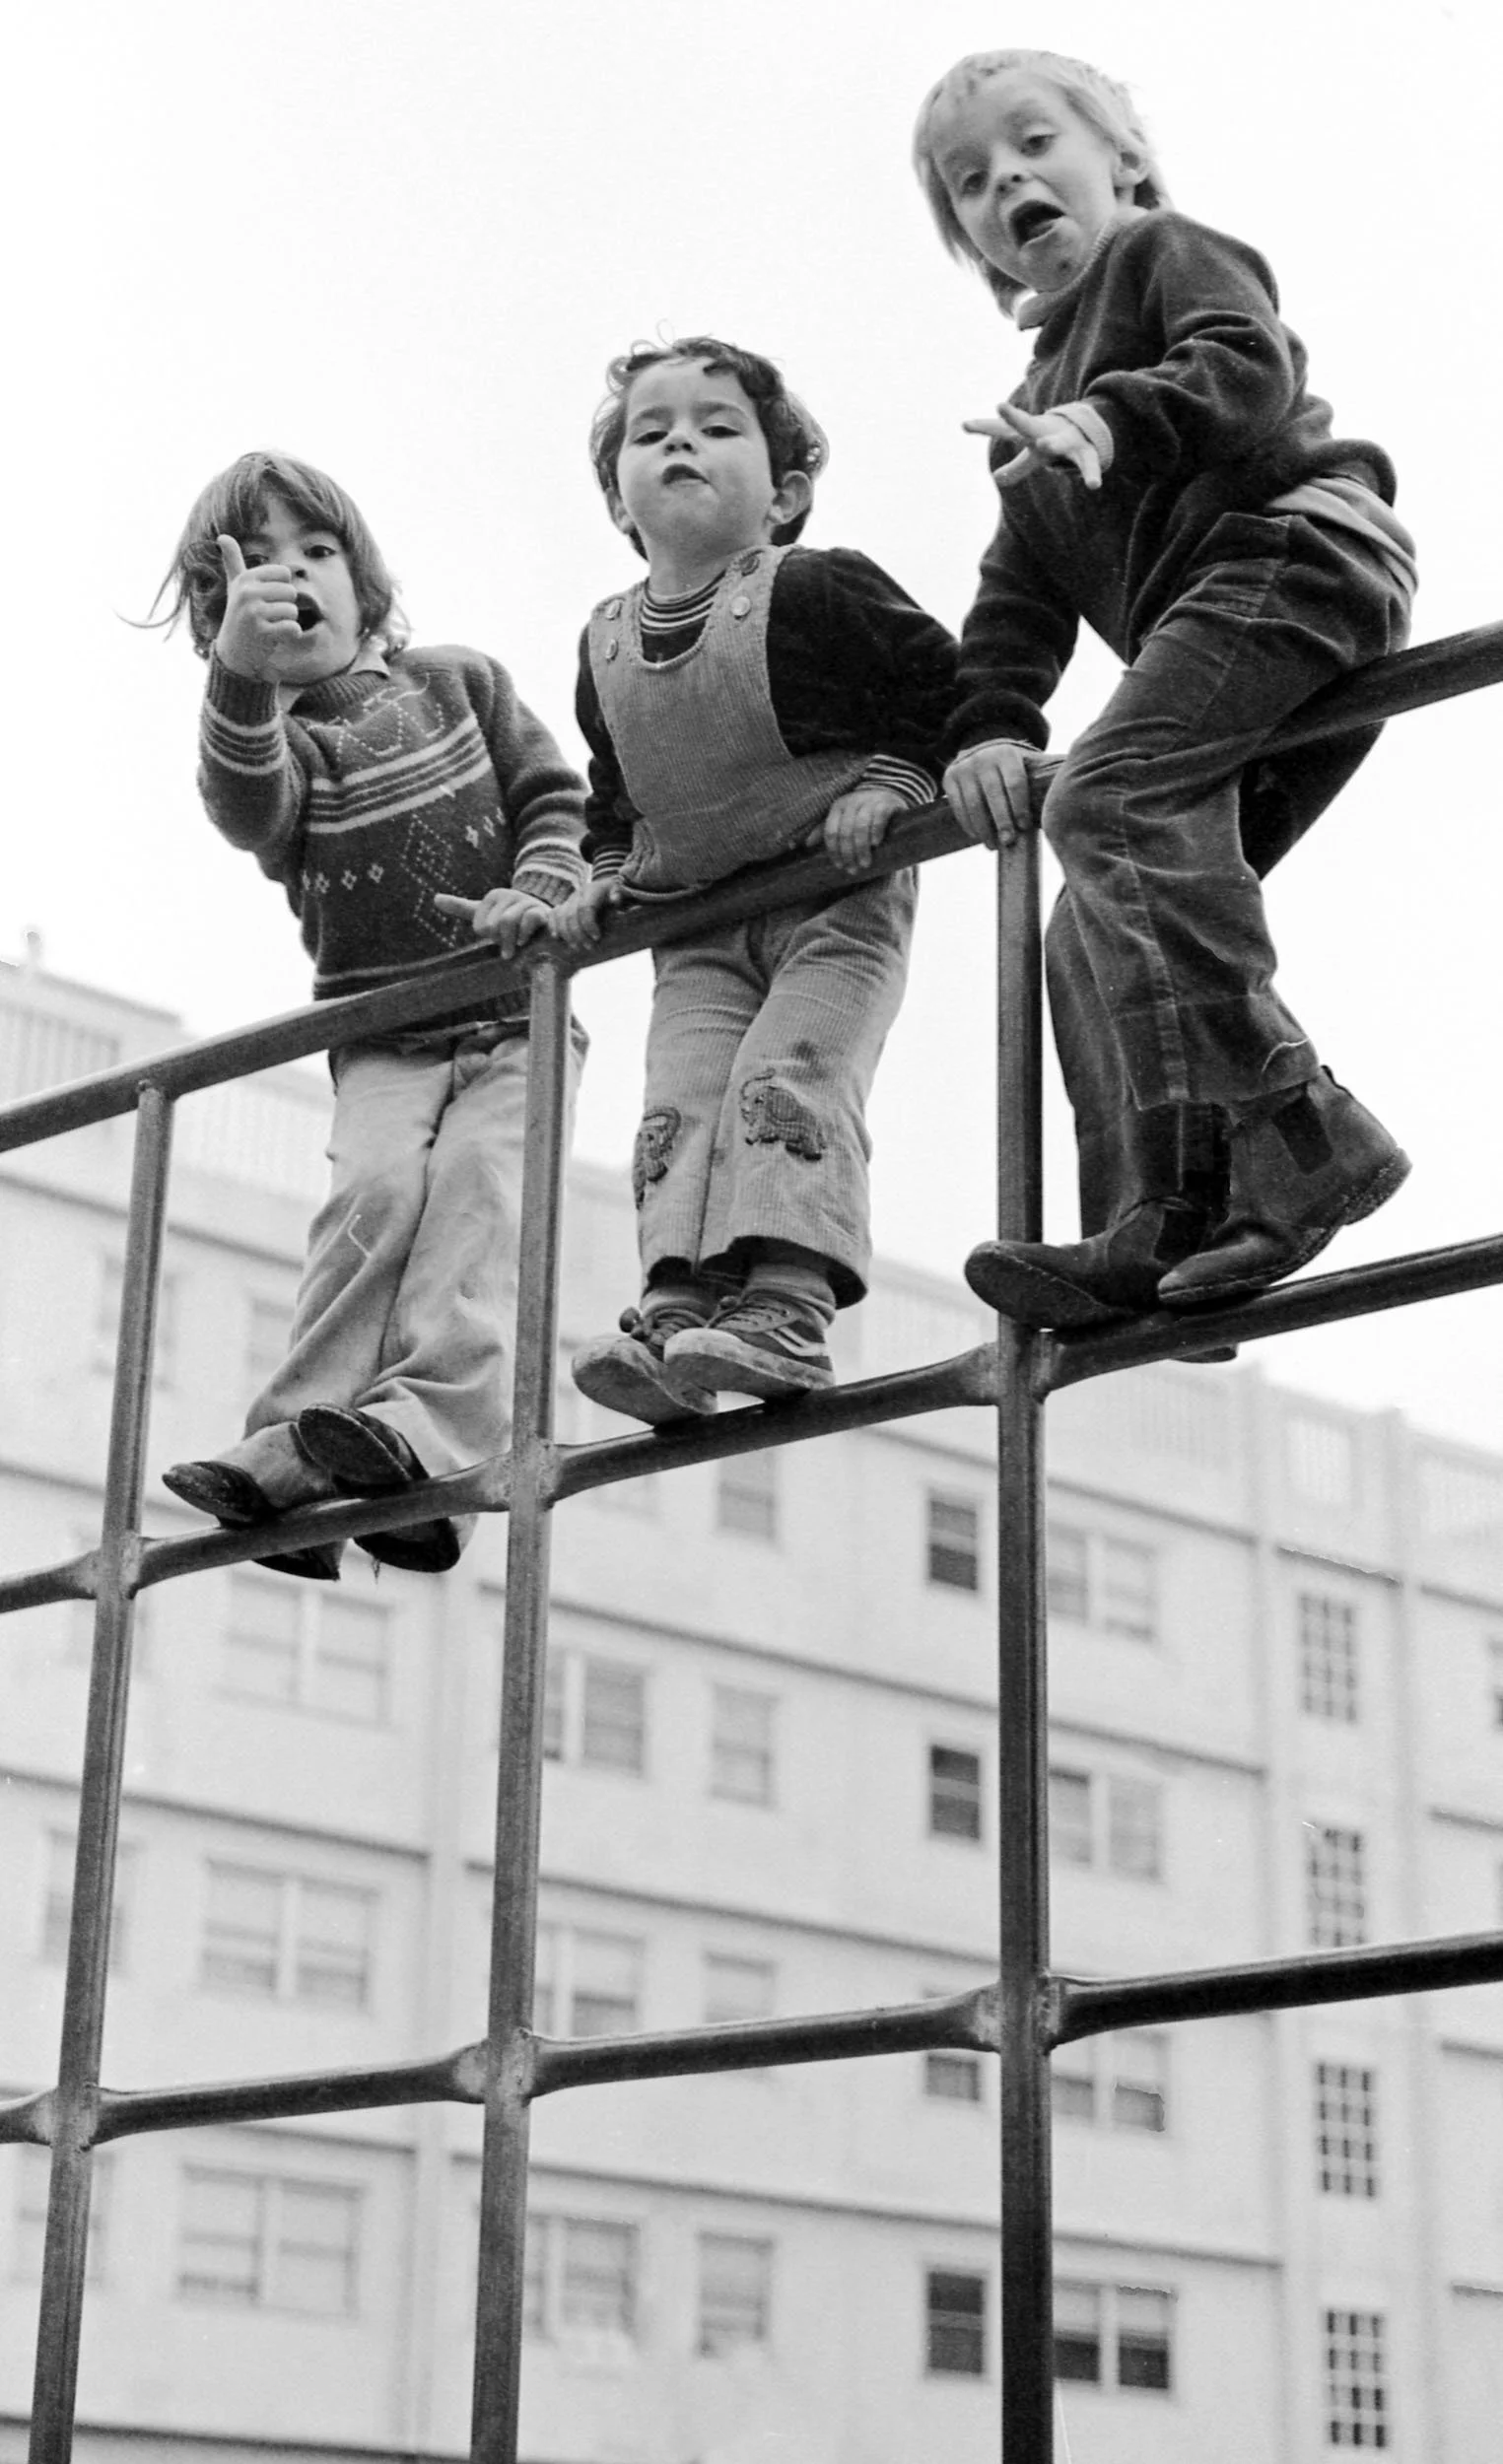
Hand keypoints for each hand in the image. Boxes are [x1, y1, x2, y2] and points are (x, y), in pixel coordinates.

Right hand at [213, 535, 304, 678]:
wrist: (234, 653)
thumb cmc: (240, 615)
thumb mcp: (235, 587)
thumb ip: (232, 562)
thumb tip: (222, 536)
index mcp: (245, 579)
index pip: (284, 574)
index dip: (281, 588)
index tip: (266, 599)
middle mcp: (247, 593)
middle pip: (291, 592)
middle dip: (285, 606)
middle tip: (268, 616)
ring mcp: (254, 613)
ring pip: (292, 610)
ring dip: (287, 621)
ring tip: (270, 626)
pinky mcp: (262, 633)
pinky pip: (293, 627)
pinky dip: (291, 634)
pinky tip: (276, 637)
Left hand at [434, 886, 550, 958]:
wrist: (545, 926)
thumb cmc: (513, 922)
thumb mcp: (485, 913)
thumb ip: (461, 907)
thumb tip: (435, 898)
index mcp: (493, 896)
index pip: (480, 927)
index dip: (490, 936)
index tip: (500, 932)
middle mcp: (508, 895)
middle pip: (493, 926)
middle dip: (502, 940)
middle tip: (512, 939)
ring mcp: (525, 902)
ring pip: (508, 923)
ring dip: (513, 942)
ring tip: (519, 945)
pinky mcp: (540, 911)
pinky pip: (528, 920)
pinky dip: (525, 934)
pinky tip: (527, 941)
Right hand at [549, 876, 623, 950]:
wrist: (605, 887)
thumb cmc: (614, 893)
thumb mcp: (619, 891)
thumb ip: (618, 894)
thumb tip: (615, 900)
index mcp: (591, 890)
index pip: (585, 908)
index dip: (589, 924)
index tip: (597, 938)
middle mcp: (577, 894)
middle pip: (571, 915)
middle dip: (579, 934)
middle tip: (589, 947)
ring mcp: (569, 900)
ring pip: (561, 917)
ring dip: (567, 934)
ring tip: (576, 947)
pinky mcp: (563, 905)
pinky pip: (553, 915)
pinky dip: (553, 926)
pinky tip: (557, 937)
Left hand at [816, 784, 906, 876]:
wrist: (888, 795)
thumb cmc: (862, 812)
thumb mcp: (843, 819)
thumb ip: (825, 830)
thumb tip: (807, 844)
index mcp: (838, 807)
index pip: (831, 831)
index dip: (833, 851)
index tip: (839, 866)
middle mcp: (851, 802)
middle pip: (845, 832)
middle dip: (848, 854)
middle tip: (853, 870)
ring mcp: (869, 801)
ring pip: (860, 827)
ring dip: (861, 848)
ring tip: (865, 863)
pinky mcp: (885, 803)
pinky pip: (878, 818)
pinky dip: (875, 832)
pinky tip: (875, 844)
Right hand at [942, 742, 1039, 848]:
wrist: (980, 749)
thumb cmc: (1010, 767)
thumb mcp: (1024, 763)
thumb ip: (1039, 779)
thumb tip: (1059, 805)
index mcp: (1007, 754)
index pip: (1015, 783)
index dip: (1020, 807)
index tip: (1024, 827)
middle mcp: (983, 758)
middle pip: (994, 795)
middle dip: (1002, 821)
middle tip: (1008, 841)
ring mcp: (964, 768)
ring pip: (974, 804)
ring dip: (983, 828)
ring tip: (992, 845)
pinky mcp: (949, 778)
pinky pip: (958, 807)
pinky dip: (968, 824)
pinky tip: (977, 836)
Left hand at [963, 402, 1103, 491]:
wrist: (1087, 428)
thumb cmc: (1051, 442)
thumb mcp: (1032, 457)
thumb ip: (1016, 468)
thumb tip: (997, 478)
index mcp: (1029, 433)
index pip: (1003, 430)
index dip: (984, 427)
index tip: (964, 425)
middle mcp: (1044, 433)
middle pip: (1027, 425)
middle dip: (1014, 417)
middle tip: (1000, 406)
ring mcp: (1065, 441)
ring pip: (1057, 442)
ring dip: (1050, 442)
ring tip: (1043, 444)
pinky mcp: (1085, 453)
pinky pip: (1088, 464)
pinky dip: (1091, 474)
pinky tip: (1094, 486)